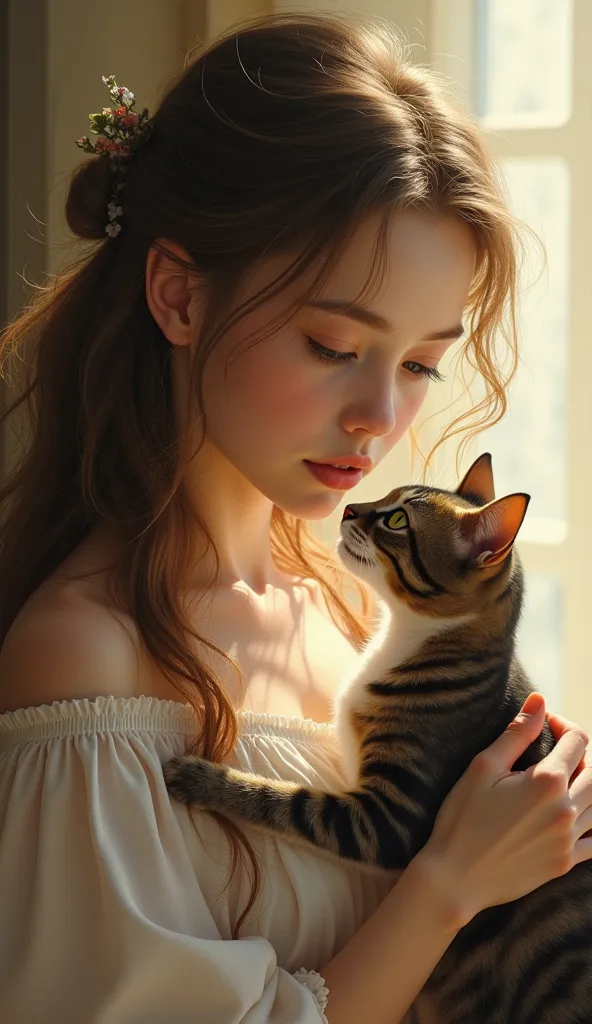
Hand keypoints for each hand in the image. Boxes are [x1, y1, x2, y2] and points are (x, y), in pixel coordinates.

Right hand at [418, 692, 591, 927]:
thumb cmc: (462, 818)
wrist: (455, 878)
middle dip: (577, 754)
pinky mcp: (564, 862)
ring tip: (559, 780)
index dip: (563, 724)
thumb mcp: (483, 768)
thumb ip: (516, 733)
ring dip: (585, 785)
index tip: (546, 723)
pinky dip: (591, 822)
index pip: (577, 741)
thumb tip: (539, 701)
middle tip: (552, 751)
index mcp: (547, 782)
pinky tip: (572, 814)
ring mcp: (568, 839)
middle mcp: (566, 809)